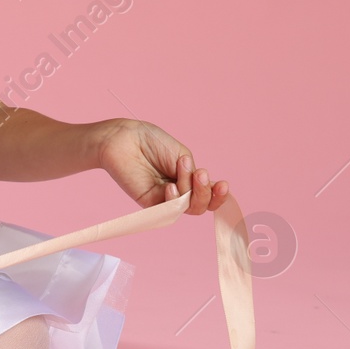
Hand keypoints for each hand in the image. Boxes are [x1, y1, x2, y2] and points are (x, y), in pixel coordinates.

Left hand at [93, 118, 228, 214]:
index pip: (209, 194)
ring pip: (190, 209)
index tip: (224, 184)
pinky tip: (170, 186)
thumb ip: (192, 175)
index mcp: (189, 179)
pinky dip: (175, 198)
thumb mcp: (182, 156)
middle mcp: (179, 191)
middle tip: (202, 174)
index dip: (219, 194)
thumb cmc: (152, 142)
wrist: (125, 139)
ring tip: (185, 170)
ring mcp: (166, 199)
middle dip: (207, 192)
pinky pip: (169, 209)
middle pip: (202, 205)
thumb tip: (199, 191)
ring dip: (193, 191)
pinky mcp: (150, 204)